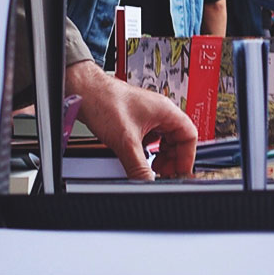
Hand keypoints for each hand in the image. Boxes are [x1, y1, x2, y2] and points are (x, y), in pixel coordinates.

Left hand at [65, 61, 197, 179]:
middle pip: (178, 140)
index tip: (179, 172)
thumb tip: (148, 183)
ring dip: (160, 156)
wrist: (83, 91)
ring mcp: (149, 116)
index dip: (186, 157)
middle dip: (172, 159)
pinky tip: (139, 157)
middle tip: (163, 173)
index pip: (190, 137)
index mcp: (166, 111)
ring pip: (164, 140)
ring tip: (152, 167)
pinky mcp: (136, 120)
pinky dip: (148, 151)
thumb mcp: (126, 141)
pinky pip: (150, 139)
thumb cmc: (104, 101)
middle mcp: (160, 112)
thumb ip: (139, 166)